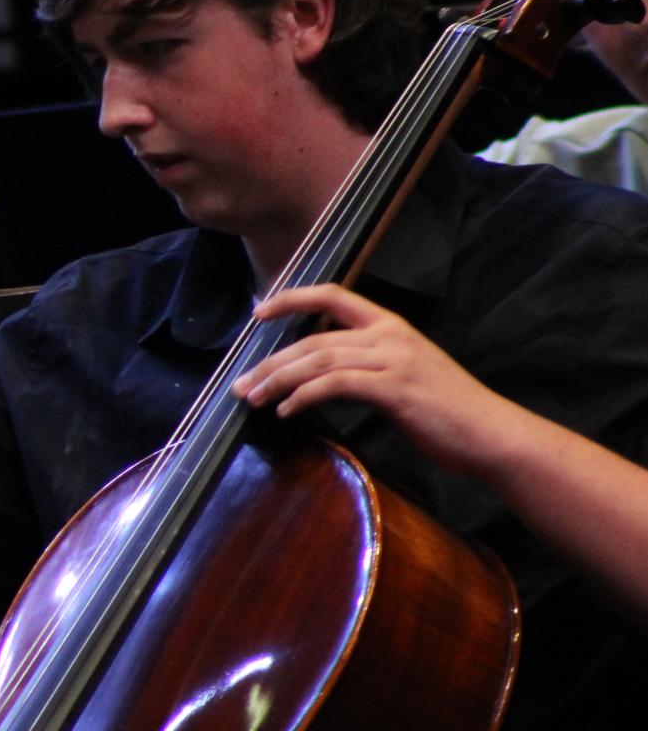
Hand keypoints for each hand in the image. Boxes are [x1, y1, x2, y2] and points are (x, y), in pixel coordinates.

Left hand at [231, 283, 520, 475]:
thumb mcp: (404, 374)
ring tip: (253, 399)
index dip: (292, 298)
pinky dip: (303, 396)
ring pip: (318, 360)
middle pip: (313, 338)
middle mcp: (390, 335)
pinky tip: (286, 410)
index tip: (258, 311)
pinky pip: (334, 385)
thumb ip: (366, 364)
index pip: (333, 296)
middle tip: (240, 383)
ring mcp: (393, 360)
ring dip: (278, 380)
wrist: (490, 434)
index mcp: (391, 326)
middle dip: (270, 361)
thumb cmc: (446, 411)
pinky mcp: (394, 389)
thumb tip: (321, 374)